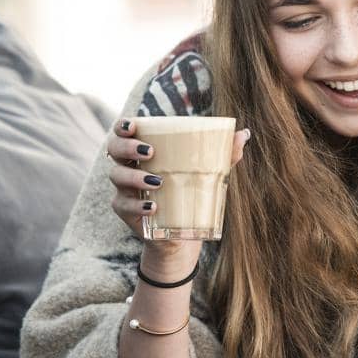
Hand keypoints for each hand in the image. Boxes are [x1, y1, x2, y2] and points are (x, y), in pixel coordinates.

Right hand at [106, 118, 251, 271]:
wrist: (182, 233)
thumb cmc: (191, 192)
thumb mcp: (208, 172)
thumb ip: (224, 153)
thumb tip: (244, 134)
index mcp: (143, 150)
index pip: (122, 131)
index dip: (121, 125)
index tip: (133, 125)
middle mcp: (128, 166)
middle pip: (114, 149)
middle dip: (127, 147)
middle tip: (149, 153)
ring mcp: (124, 189)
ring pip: (117, 176)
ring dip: (134, 177)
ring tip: (157, 182)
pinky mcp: (125, 211)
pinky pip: (123, 205)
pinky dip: (137, 206)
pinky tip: (153, 207)